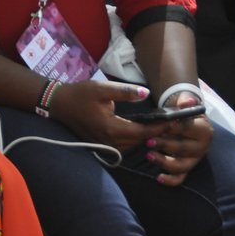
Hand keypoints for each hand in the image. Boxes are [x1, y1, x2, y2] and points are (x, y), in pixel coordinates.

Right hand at [47, 82, 208, 179]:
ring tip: (164, 127)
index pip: (143, 130)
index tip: (176, 120)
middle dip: (158, 133)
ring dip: (148, 138)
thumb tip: (146, 93)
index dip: (161, 126)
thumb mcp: (102, 89)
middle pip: (141, 141)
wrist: (59, 105)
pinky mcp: (103, 145)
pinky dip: (136, 140)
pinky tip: (144, 131)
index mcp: (112, 128)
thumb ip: (126, 92)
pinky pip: (125, 146)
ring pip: (134, 146)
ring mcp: (106, 146)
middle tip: (175, 124)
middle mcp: (110, 141)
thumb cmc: (80, 95)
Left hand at [144, 90, 212, 184]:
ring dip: (164, 162)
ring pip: (181, 165)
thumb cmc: (184, 114)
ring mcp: (194, 160)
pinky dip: (171, 180)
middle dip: (164, 145)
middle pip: (183, 148)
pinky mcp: (187, 168)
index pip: (188, 129)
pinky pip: (180, 178)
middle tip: (148, 141)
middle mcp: (202, 147)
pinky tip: (159, 177)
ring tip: (149, 156)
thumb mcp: (185, 105)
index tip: (165, 124)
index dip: (176, 127)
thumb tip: (189, 100)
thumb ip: (185, 102)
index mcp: (204, 130)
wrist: (188, 123)